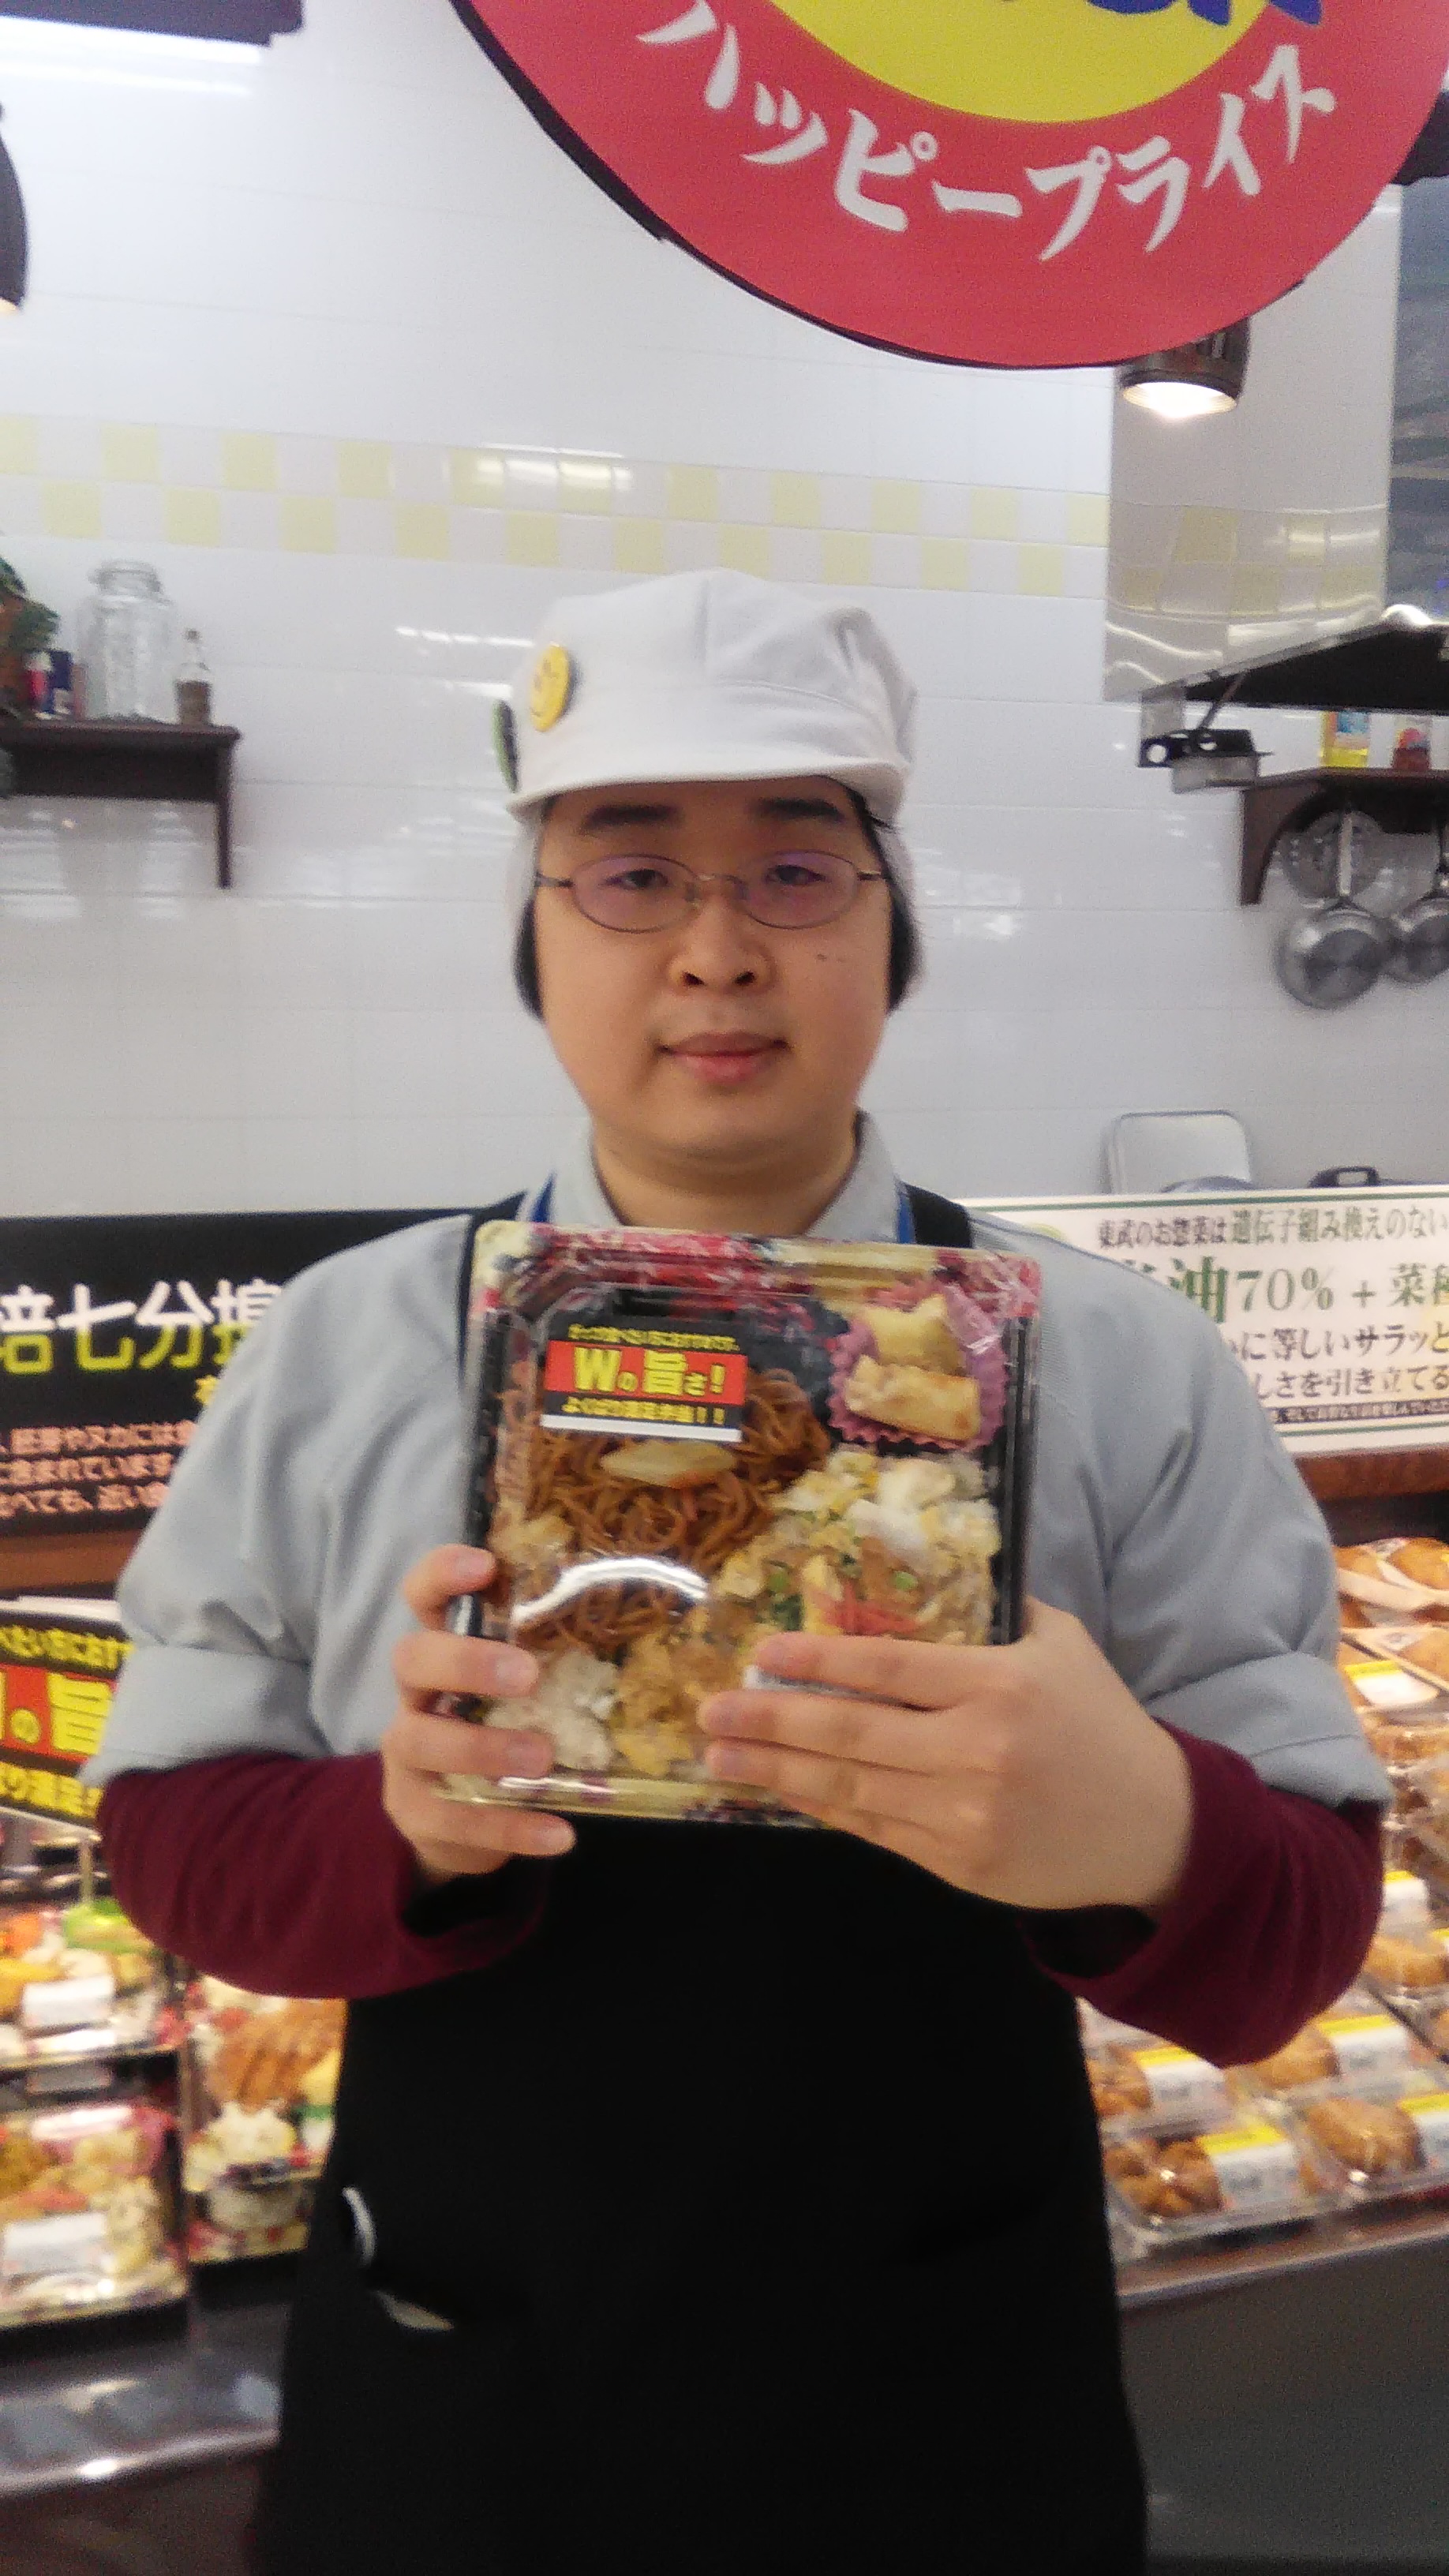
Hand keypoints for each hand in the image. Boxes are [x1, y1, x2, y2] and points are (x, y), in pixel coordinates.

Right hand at [382, 1545, 574, 1886]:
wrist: (460, 1821)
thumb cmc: (504, 1731)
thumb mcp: (523, 1692)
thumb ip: (554, 1659)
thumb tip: (645, 1624)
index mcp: (444, 1651)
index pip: (425, 1596)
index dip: (443, 1574)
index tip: (486, 1564)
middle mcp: (415, 1696)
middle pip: (412, 1659)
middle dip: (467, 1662)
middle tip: (527, 1675)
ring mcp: (407, 1756)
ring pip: (421, 1740)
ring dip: (484, 1748)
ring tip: (544, 1761)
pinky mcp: (416, 1813)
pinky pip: (455, 1820)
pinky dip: (510, 1829)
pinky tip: (559, 1834)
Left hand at [698, 1599, 1191, 1915]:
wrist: (1155, 1829)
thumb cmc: (1100, 1723)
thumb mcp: (1061, 1646)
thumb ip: (994, 1614)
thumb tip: (916, 1577)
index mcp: (1000, 1686)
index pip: (888, 1668)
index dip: (818, 1660)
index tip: (762, 1654)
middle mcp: (977, 1751)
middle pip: (852, 1733)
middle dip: (771, 1722)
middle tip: (711, 1714)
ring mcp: (964, 1816)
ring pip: (851, 1789)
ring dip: (777, 1773)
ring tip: (721, 1758)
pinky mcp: (959, 1864)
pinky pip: (875, 1830)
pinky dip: (824, 1808)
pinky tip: (784, 1790)